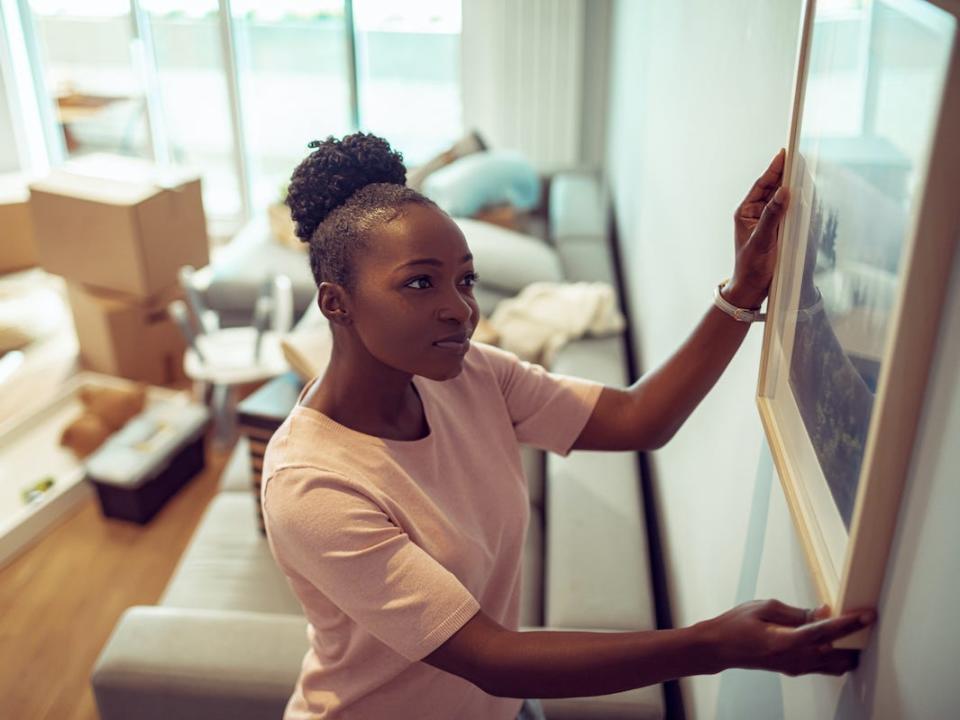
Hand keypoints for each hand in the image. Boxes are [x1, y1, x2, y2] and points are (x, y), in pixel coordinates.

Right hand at [695, 599, 875, 676]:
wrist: (720, 647)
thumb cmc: (736, 625)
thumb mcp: (765, 607)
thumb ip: (797, 612)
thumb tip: (824, 611)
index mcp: (787, 641)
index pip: (827, 632)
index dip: (850, 623)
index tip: (867, 616)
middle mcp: (796, 658)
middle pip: (840, 654)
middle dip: (855, 639)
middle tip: (863, 621)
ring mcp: (797, 667)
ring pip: (836, 665)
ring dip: (847, 650)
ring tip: (853, 632)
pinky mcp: (795, 669)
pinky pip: (825, 667)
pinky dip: (836, 656)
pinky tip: (835, 642)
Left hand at [725, 150, 790, 309]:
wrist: (752, 288)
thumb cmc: (751, 266)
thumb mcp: (762, 240)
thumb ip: (772, 215)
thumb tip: (784, 191)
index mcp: (745, 212)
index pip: (762, 185)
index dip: (774, 168)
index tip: (784, 152)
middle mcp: (754, 213)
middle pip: (771, 187)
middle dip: (784, 172)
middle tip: (798, 155)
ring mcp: (765, 221)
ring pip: (779, 198)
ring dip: (790, 185)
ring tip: (802, 169)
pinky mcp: (775, 229)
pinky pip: (786, 210)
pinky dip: (794, 201)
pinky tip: (803, 193)